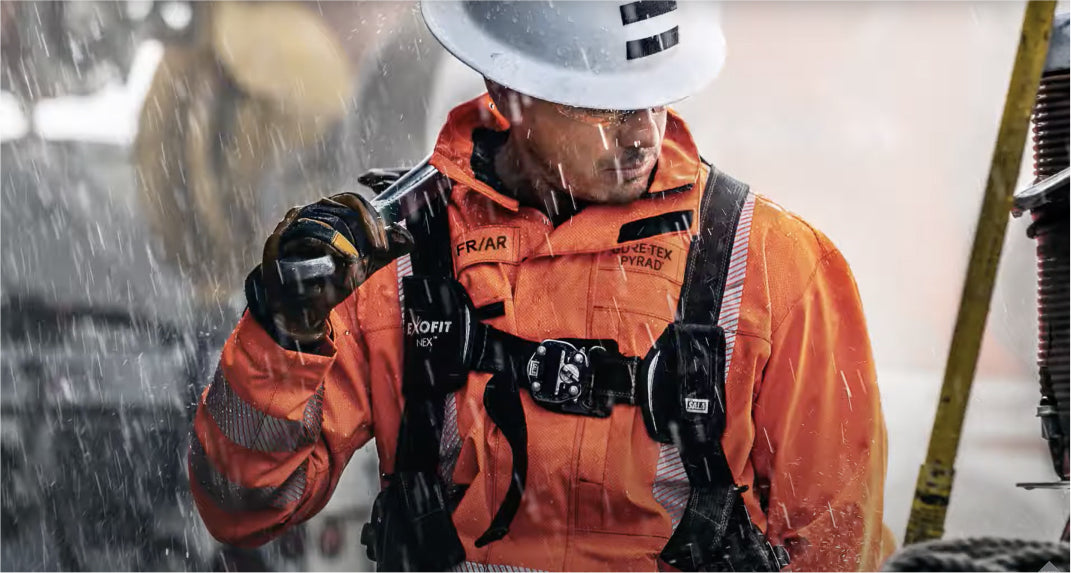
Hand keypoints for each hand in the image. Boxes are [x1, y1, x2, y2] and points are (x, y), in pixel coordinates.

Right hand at [255, 193, 412, 345]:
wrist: (302, 309)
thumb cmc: (331, 283)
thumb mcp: (364, 266)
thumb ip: (385, 252)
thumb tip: (409, 238)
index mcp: (327, 213)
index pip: (351, 200)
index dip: (371, 217)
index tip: (384, 241)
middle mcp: (308, 213)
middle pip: (340, 207)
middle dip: (364, 228)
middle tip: (379, 250)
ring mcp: (290, 225)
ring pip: (325, 219)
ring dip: (347, 241)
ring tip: (358, 260)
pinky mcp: (278, 241)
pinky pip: (306, 234)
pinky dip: (329, 246)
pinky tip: (343, 259)